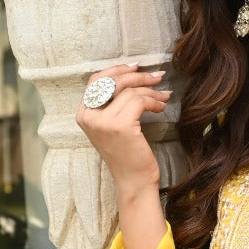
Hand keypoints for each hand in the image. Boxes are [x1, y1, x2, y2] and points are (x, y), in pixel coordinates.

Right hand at [75, 63, 170, 194]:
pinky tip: (161, 107)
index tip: (137, 67)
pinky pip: (139, 101)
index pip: (96, 80)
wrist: (134, 181)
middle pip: (114, 81)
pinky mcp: (120, 126)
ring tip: (164, 97)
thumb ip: (113, 103)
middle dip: (139, 76)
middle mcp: (88, 117)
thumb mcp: (113, 125)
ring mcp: (102, 122)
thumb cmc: (128, 153)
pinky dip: (154, 101)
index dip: (117, 70)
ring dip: (151, 91)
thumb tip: (133, 73)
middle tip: (159, 76)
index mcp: (83, 114)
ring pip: (130, 91)